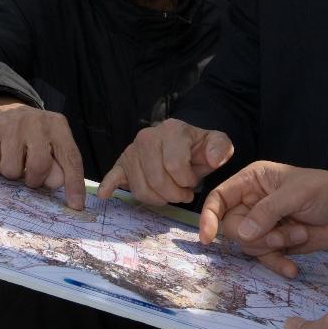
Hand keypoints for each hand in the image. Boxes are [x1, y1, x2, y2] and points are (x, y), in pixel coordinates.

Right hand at [0, 97, 85, 209]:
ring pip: (12, 171)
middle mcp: (37, 123)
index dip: (74, 184)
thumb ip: (59, 164)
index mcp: (58, 127)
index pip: (70, 158)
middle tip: (30, 174)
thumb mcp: (53, 143)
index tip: (76, 205)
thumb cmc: (35, 134)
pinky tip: (0, 154)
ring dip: (13, 174)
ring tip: (15, 160)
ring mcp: (12, 126)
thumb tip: (56, 184)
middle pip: (39, 166)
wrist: (5, 109)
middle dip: (34, 179)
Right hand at [96, 118, 233, 204]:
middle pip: (156, 179)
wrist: (182, 143)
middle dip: (173, 194)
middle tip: (183, 194)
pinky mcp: (122, 162)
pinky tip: (106, 194)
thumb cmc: (198, 148)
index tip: (193, 182)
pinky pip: (113, 175)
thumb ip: (221, 149)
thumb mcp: (216, 144)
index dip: (186, 182)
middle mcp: (148, 137)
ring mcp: (132, 150)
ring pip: (140, 187)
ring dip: (157, 198)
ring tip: (169, 193)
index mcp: (172, 130)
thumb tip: (214, 160)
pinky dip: (109, 185)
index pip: (175, 166)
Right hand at [199, 162, 327, 277]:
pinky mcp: (275, 243)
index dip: (209, 216)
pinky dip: (278, 264)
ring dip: (273, 246)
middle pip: (232, 228)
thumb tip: (241, 233)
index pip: (219, 198)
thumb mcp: (296, 194)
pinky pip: (265, 259)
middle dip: (257, 236)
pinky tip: (292, 270)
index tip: (207, 237)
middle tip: (282, 234)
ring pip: (248, 246)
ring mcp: (263, 225)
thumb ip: (268, 212)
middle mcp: (252, 203)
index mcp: (251, 181)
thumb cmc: (324, 191)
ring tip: (298, 235)